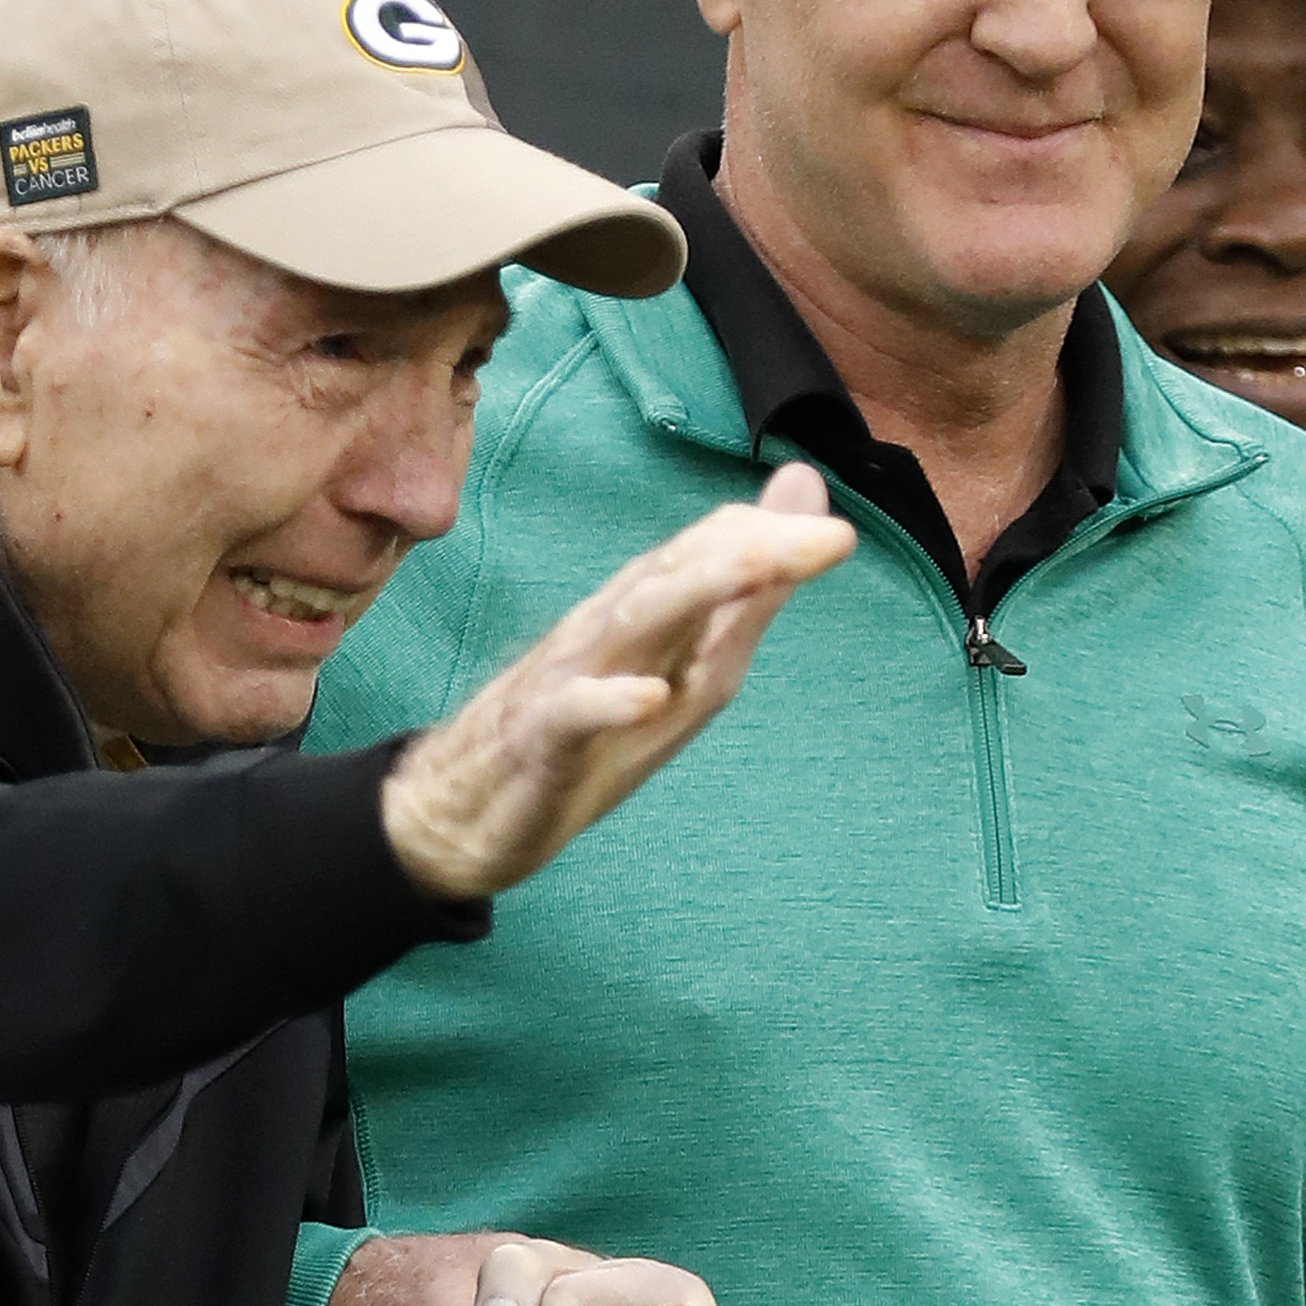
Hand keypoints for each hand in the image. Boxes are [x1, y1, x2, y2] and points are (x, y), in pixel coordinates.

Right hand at [380, 463, 851, 900]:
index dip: (772, 537)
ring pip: (629, 622)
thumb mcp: (688, 672)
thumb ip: (749, 596)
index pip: (707, 548)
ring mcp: (568, 677)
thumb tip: (805, 500)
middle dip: (751, 551)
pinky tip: (648, 696)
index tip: (836, 537)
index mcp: (646, 610)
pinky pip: (569, 713)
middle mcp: (607, 627)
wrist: (469, 806)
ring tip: (758, 571)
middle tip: (827, 538)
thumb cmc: (590, 730)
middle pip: (677, 572)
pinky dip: (607, 702)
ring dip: (695, 593)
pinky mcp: (538, 738)